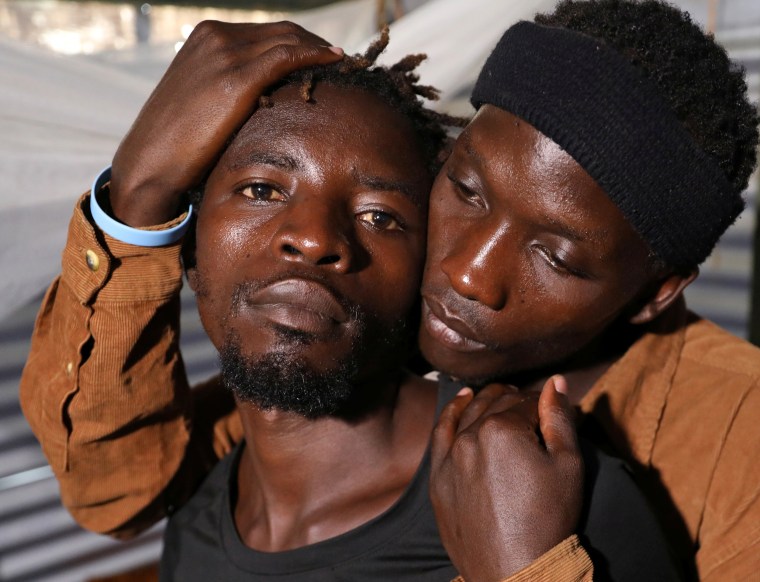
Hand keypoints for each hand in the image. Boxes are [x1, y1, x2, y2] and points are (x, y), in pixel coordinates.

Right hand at [109, 20, 342, 225]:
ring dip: (320, 49)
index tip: (323, 56)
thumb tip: (264, 96)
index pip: (266, 32)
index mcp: (207, 37)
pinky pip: (287, 56)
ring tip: (343, 64)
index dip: (300, 41)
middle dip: (315, 43)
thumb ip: (229, 86)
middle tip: (340, 60)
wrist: (152, 160)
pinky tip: (334, 62)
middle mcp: (216, 36)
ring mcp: (225, 54)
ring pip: (288, 40)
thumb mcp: (203, 100)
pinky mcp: (236, 78)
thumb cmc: (178, 142)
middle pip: (282, 30)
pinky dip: (315, 55)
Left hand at [430, 376, 583, 581]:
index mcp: (503, 429)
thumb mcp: (567, 466)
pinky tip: (462, 399)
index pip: (526, 402)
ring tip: (501, 396)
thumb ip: (559, 418)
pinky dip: (452, 412)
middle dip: (516, 401)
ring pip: (470, 413)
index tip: (551, 415)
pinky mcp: (437, 476)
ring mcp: (450, 456)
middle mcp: (470, 436)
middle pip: (497, 404)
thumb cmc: (547, 520)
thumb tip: (555, 382)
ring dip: (487, 400)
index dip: (542, 406)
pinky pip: (441, 433)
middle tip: (530, 407)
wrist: (513, 571)